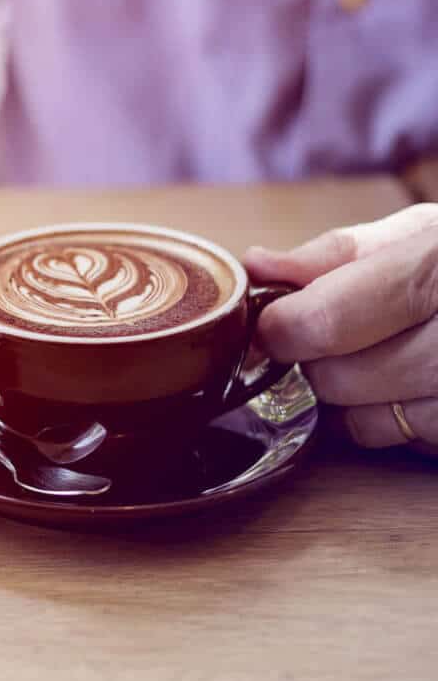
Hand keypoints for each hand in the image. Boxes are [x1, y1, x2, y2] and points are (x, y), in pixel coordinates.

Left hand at [243, 204, 437, 450]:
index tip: (274, 323)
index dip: (284, 327)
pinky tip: (426, 387)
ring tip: (394, 354)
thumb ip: (341, 254)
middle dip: (319, 360)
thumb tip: (259, 267)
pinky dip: (400, 423)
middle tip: (344, 335)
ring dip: (357, 397)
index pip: (329, 319)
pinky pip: (412, 446)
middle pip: (339, 379)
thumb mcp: (430, 234)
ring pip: (367, 424)